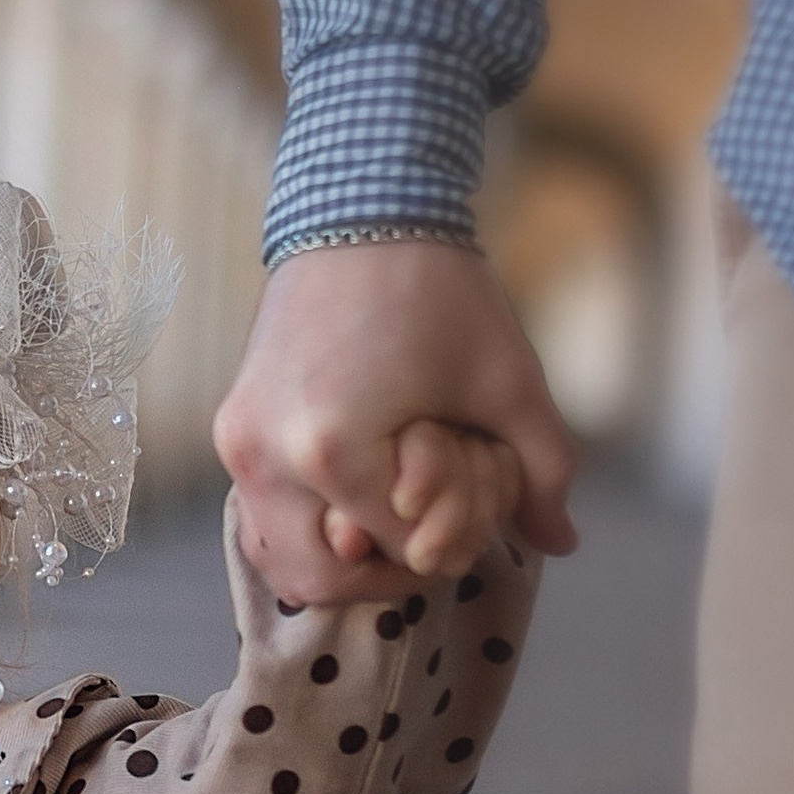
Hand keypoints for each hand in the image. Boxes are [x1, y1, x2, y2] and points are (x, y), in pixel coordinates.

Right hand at [213, 240, 578, 605]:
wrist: (359, 214)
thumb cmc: (441, 294)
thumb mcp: (508, 382)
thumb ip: (542, 470)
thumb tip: (563, 542)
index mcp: (333, 450)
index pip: (397, 549)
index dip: (449, 546)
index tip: (476, 523)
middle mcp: (268, 458)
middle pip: (318, 578)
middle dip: (381, 577)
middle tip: (425, 549)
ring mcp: (239, 445)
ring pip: (275, 555)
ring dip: (334, 558)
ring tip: (386, 527)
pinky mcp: (229, 429)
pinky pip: (259, 513)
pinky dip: (305, 523)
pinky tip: (350, 496)